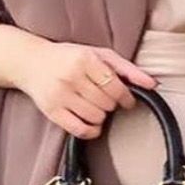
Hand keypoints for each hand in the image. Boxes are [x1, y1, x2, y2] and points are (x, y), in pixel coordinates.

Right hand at [0, 28, 155, 136]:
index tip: (126, 100)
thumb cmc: (69, 57)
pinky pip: (80, 130)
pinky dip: (92, 130)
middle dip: (111, 105)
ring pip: (96, 118)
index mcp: (85, 59)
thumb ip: (127, 68)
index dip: (126, 97)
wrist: (30, 62)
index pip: (116, 87)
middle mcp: (72, 77)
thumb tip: (153, 84)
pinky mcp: (52, 112)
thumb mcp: (98, 54)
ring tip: (96, 107)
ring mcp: (60, 96)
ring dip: (102, 117)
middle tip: (106, 100)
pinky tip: (92, 122)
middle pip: (107, 104)